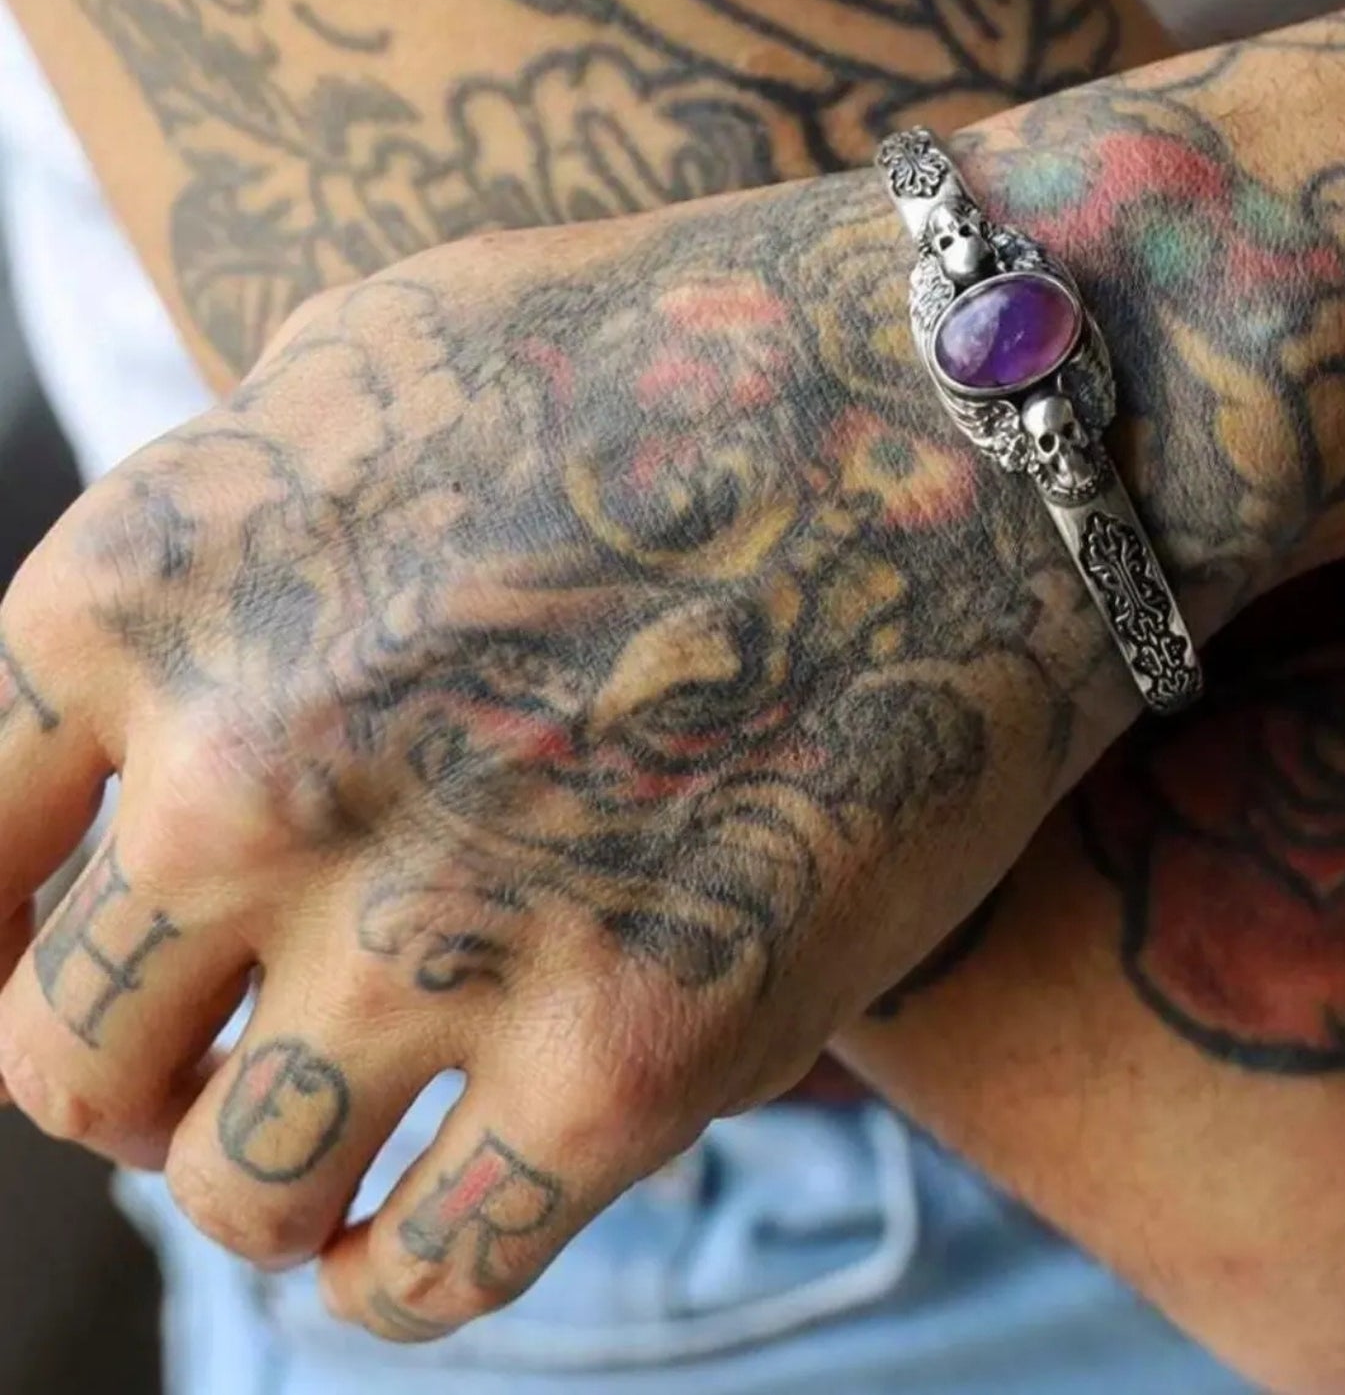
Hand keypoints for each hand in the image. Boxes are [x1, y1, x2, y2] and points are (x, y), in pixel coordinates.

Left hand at [0, 167, 1130, 1340]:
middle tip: (238, 1050)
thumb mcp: (373, 359)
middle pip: (63, 1063)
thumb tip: (135, 706)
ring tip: (344, 1140)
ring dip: (274, 1182)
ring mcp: (441, 931)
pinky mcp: (637, 1056)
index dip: (14, 935)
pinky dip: (405, 1266)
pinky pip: (427, 1276)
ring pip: (234, 1198)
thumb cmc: (684, 350)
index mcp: (151, 593)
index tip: (88, 963)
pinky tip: (437, 1214)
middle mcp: (248, 778)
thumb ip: (217, 543)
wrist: (966, 411)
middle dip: (139, 1075)